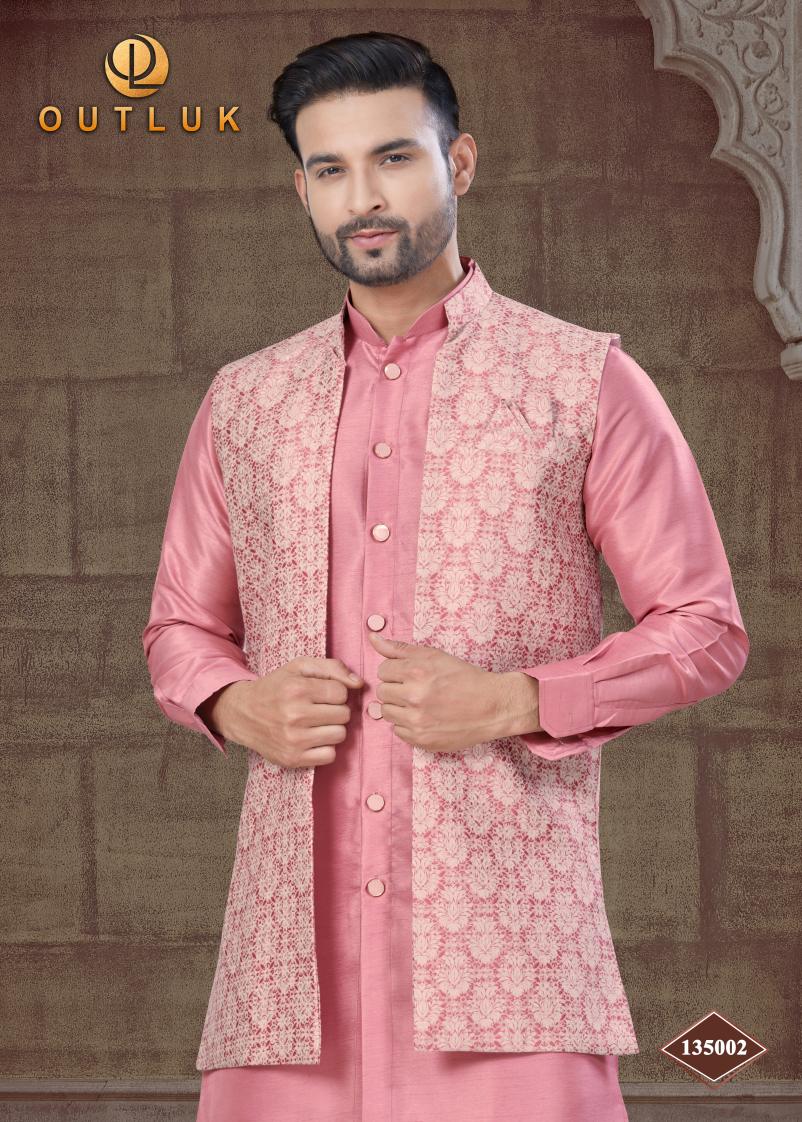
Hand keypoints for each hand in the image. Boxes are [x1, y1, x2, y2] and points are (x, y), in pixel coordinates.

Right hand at [200, 657, 363, 767]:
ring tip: (317, 723)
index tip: (322, 693)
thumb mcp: (299, 667)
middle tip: (319, 708)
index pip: (342, 693)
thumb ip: (332, 668)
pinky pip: (330, 755)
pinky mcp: (293, 759)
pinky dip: (325, 747)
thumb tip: (359, 683)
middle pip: (344, 715)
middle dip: (336, 710)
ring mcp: (294, 740)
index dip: (335, 692)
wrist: (243, 713)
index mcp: (297, 689)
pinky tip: (313, 738)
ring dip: (333, 728)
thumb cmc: (276, 688)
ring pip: (340, 735)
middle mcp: (295, 715)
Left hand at [367, 632, 539, 752]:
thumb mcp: (434, 656)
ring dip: (399, 708)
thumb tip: (372, 638)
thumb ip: (399, 649)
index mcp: (416, 671)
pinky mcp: (421, 740)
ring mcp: (416, 721)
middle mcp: (414, 696)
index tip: (412, 675)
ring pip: (387, 712)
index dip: (397, 672)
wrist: (492, 706)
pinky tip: (425, 718)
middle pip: (383, 692)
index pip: (383, 670)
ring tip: (421, 704)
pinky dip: (408, 725)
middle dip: (397, 689)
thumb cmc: (465, 678)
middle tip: (418, 689)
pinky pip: (398, 731)